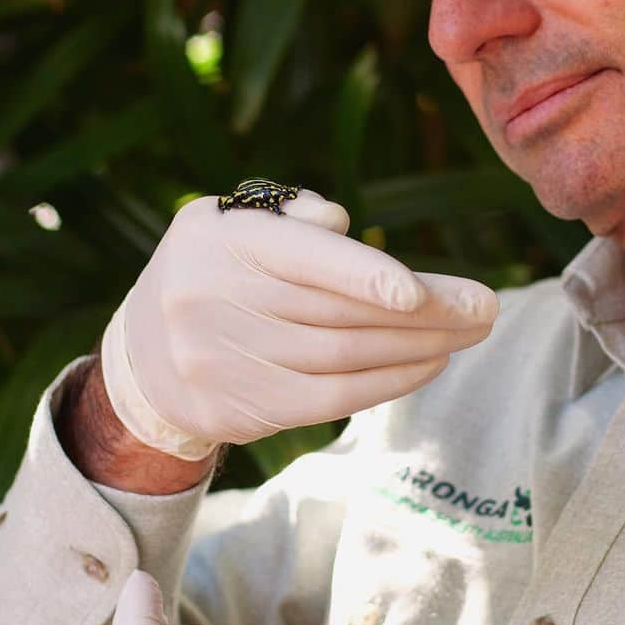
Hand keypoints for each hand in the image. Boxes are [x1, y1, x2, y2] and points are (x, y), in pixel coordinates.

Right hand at [101, 189, 498, 457]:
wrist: (139, 359)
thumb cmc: (209, 270)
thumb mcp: (226, 220)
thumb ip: (290, 215)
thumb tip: (346, 225)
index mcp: (221, 244)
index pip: (301, 262)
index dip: (362, 276)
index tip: (421, 290)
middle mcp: (218, 303)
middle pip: (336, 315)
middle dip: (422, 312)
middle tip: (485, 306)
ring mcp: (228, 362)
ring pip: (341, 360)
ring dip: (417, 347)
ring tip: (470, 332)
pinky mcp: (245, 409)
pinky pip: (330, 400)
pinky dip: (388, 383)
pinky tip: (431, 363)